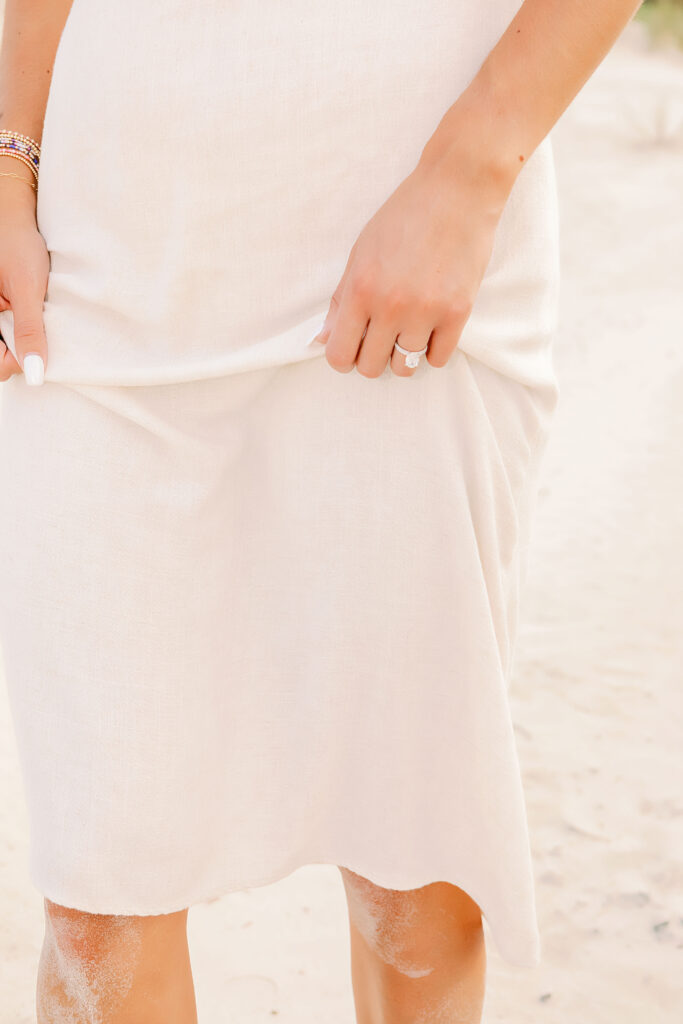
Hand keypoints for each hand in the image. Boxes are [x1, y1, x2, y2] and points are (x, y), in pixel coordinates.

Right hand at [0, 183, 49, 383]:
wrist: (12, 214)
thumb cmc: (17, 243)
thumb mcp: (28, 288)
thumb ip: (29, 330)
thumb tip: (34, 373)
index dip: (16, 361)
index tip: (35, 346)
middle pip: (2, 356)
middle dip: (20, 348)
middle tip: (34, 321)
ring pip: (8, 345)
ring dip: (22, 336)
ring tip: (30, 310)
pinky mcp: (0, 309)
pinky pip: (10, 331)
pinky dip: (21, 327)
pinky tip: (28, 310)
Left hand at [314, 144, 511, 377]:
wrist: (456, 191)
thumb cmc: (405, 217)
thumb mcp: (361, 253)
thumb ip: (341, 299)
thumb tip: (323, 339)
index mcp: (361, 289)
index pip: (339, 354)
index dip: (343, 357)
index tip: (353, 346)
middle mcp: (391, 306)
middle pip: (371, 367)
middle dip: (372, 357)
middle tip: (382, 337)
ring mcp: (426, 312)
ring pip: (405, 368)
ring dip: (403, 355)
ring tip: (408, 330)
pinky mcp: (458, 313)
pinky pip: (438, 359)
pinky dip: (431, 350)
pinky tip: (430, 328)